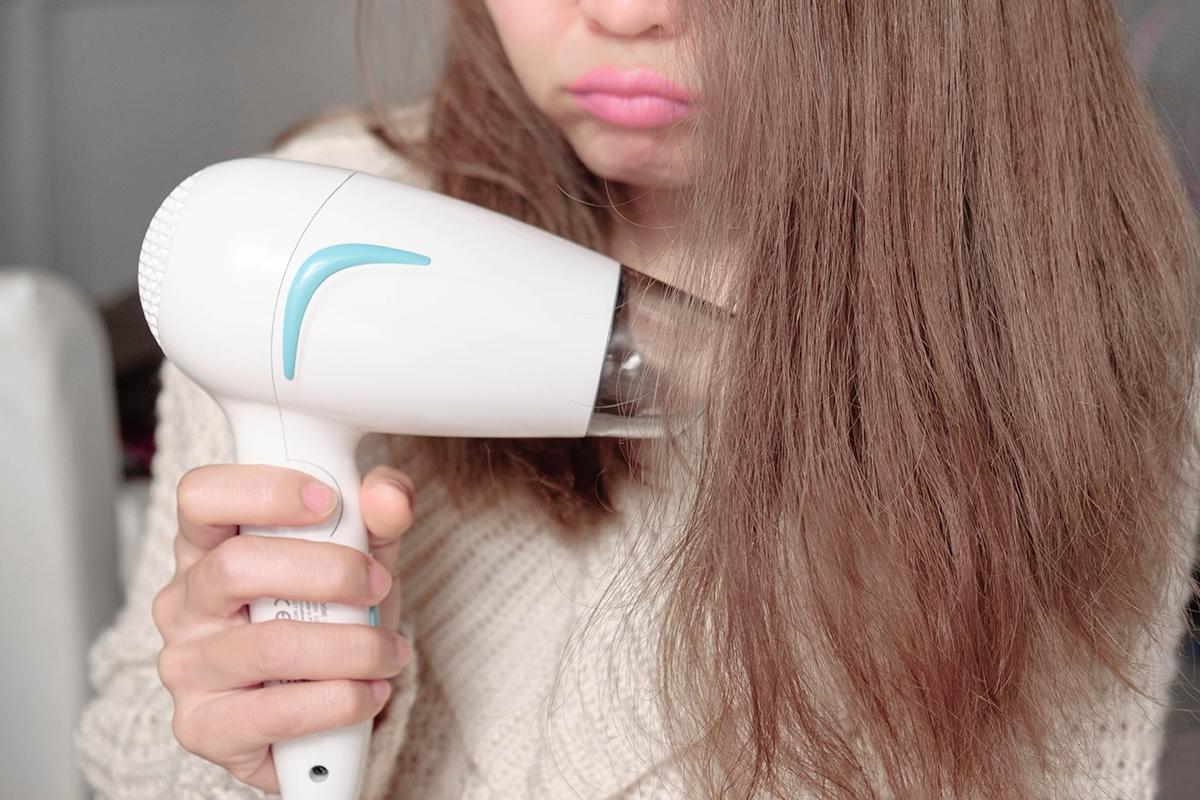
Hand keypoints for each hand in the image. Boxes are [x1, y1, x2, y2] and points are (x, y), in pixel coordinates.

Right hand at [151, 463, 415, 793]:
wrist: (321, 708)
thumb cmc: (330, 614)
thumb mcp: (361, 556)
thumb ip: (379, 518)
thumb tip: (389, 497)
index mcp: (208, 543)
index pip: (202, 495)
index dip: (264, 491)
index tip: (328, 501)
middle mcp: (184, 601)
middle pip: (236, 565)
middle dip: (328, 571)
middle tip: (377, 584)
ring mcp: (186, 666)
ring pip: (270, 645)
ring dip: (351, 647)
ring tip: (389, 653)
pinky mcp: (203, 727)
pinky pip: (275, 713)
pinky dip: (339, 701)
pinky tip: (367, 694)